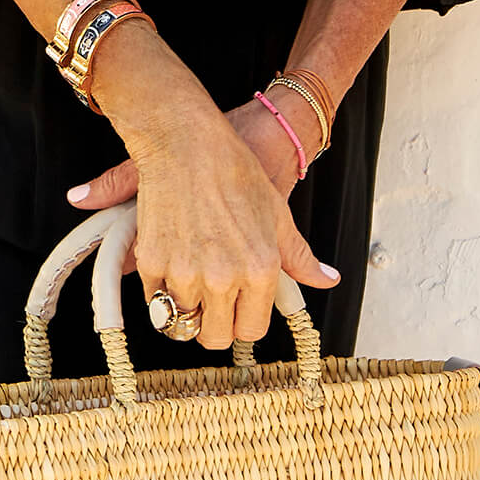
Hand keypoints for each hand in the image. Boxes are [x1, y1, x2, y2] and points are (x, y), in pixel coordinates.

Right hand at [67, 94, 339, 350]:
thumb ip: (299, 257)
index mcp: (260, 271)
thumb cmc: (235, 172)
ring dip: (184, 305)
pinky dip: (159, 288)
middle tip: (210, 302)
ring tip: (190, 274)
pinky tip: (170, 262)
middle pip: (214, 337)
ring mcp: (185, 272)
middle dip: (213, 324)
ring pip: (181, 321)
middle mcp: (223, 278)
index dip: (243, 321)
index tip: (236, 309)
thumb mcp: (277, 215)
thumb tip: (327, 279)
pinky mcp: (152, 262)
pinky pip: (153, 298)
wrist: (187, 142)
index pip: (251, 330)